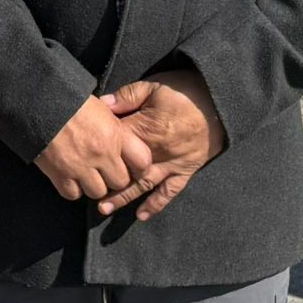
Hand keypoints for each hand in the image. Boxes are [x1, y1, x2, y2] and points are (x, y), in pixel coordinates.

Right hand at [32, 94, 155, 202]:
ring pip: (98, 192)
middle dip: (113, 178)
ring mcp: (81, 166)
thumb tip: (123, 139)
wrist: (37, 101)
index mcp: (115, 134)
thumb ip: (115, 127)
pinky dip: (72, 188)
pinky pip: (73, 194)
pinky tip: (69, 177)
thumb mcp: (101, 107)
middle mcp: (102, 153)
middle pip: (121, 182)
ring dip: (92, 185)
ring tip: (85, 174)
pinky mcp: (60, 174)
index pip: (142, 162)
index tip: (129, 164)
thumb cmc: (70, 100)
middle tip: (104, 170)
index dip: (138, 166)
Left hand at [95, 69, 227, 221]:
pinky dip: (156, 204)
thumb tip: (101, 104)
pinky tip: (142, 216)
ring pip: (143, 185)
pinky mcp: (186, 170)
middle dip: (105, 180)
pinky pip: (170, 191)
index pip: (116, 143)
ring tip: (104, 209)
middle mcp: (157, 151)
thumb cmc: (185, 90)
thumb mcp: (153, 86)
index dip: (99, 148)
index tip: (82, 154)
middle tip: (86, 191)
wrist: (220, 100)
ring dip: (124, 198)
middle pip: (125, 170)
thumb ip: (126, 96)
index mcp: (145, 129)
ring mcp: (172, 163)